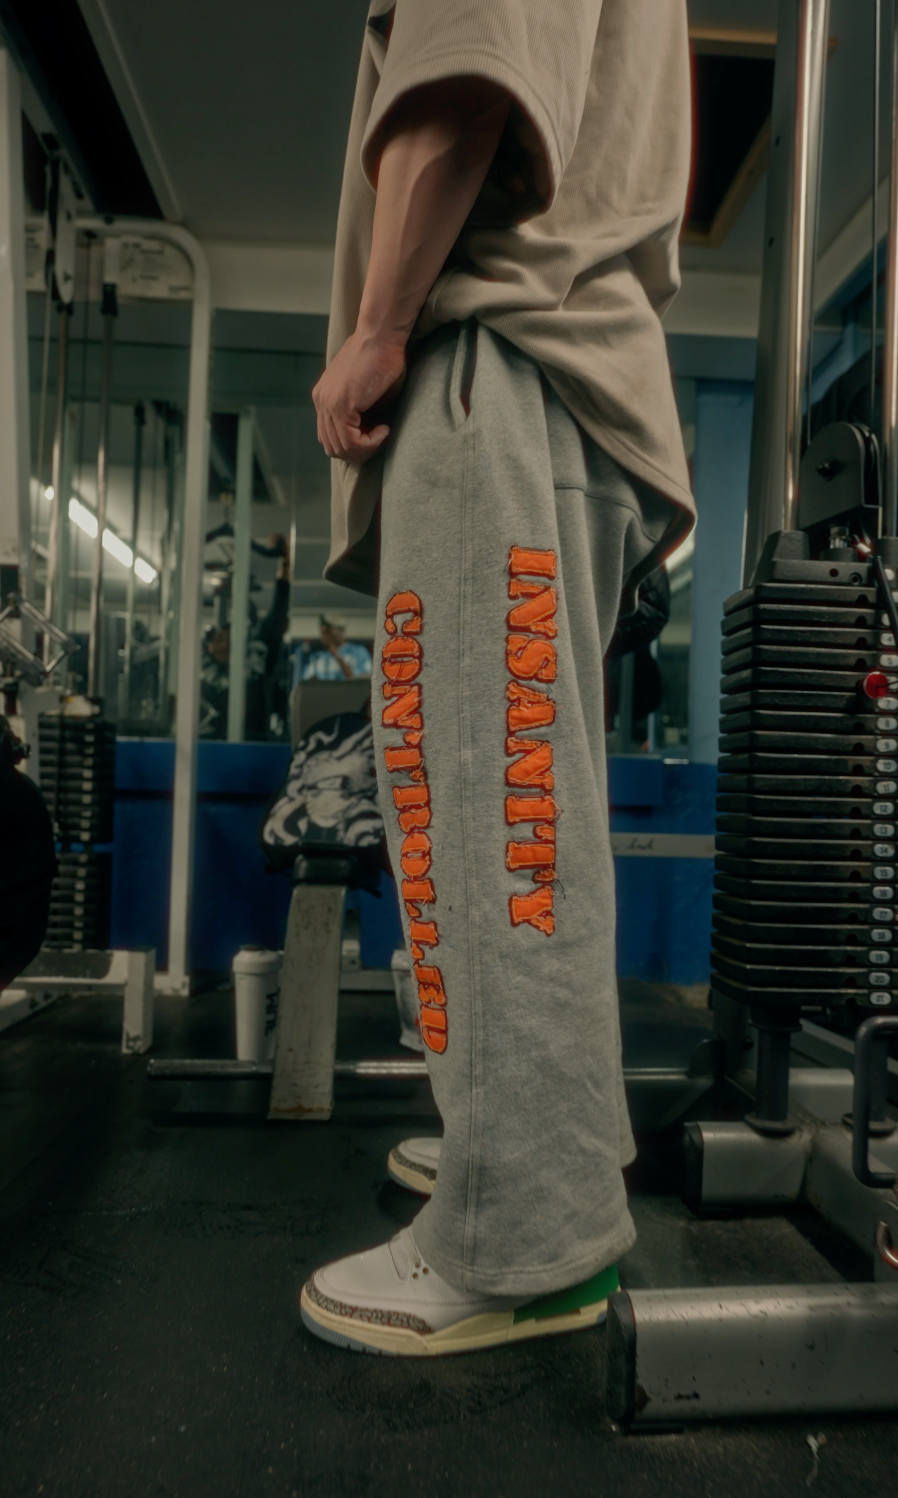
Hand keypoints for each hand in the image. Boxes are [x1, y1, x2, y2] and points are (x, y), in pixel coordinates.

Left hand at [312, 329, 405, 463]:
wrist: (381, 335)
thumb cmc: (382, 357)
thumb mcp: (365, 390)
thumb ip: (360, 411)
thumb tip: (367, 434)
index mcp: (323, 396)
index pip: (329, 436)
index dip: (352, 445)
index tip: (375, 434)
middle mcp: (321, 401)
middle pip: (332, 447)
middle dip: (358, 452)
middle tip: (379, 441)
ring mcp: (328, 403)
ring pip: (341, 448)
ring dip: (366, 448)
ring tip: (383, 434)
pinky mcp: (340, 406)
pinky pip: (351, 442)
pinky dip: (370, 443)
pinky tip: (384, 430)